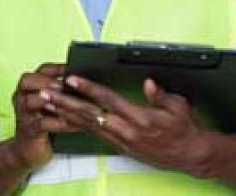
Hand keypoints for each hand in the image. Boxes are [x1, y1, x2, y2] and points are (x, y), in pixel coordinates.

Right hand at [8, 63, 74, 169]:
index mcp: (29, 86)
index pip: (42, 70)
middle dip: (52, 82)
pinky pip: (43, 123)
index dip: (58, 67)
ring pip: (36, 101)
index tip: (76, 68)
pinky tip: (77, 124)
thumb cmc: (44, 122)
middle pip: (30, 81)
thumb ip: (63, 92)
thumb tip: (88, 82)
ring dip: (58, 101)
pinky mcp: (28, 130)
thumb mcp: (52, 104)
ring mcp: (23, 113)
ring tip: (77, 103)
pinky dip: (61, 122)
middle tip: (72, 85)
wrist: (29, 150)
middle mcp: (21, 96)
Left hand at [43, 76, 217, 176]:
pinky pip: (94, 134)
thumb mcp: (178, 107)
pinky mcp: (120, 147)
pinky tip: (66, 119)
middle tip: (47, 94)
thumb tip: (148, 83)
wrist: (189, 155)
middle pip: (90, 115)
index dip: (88, 89)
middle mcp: (127, 131)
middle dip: (66, 104)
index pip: (108, 100)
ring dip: (66, 115)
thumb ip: (160, 95)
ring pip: (88, 126)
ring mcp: (122, 141)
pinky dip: (78, 125)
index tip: (71, 79)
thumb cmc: (183, 129)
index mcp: (140, 118)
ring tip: (48, 104)